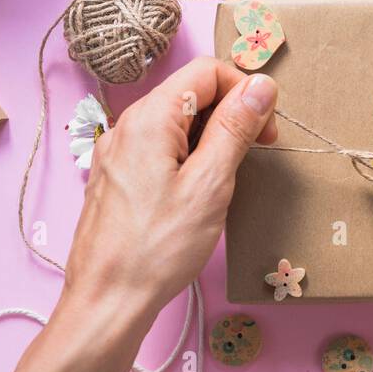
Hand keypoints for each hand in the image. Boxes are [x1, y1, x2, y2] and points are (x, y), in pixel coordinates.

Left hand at [61, 57, 278, 333]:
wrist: (106, 300)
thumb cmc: (157, 248)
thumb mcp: (210, 183)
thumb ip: (236, 128)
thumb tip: (261, 85)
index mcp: (150, 117)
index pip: (207, 71)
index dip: (245, 92)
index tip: (266, 130)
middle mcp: (127, 125)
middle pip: (191, 92)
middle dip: (231, 115)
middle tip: (253, 156)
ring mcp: (118, 151)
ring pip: (177, 122)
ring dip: (211, 139)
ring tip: (225, 181)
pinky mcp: (117, 176)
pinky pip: (160, 147)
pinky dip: (188, 158)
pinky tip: (197, 193)